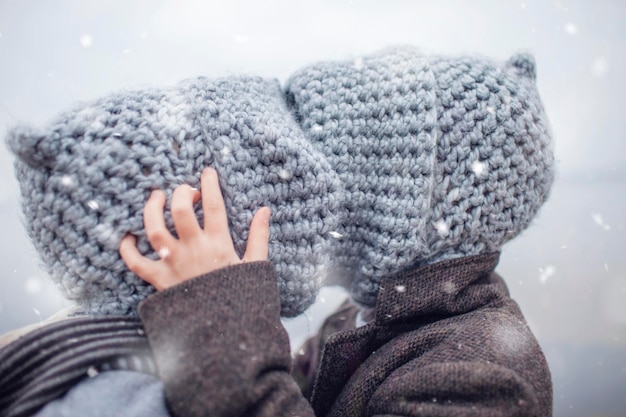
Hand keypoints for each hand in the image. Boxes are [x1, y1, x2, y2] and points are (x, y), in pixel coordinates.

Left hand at [119, 167, 269, 290]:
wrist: (224, 332)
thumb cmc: (242, 298)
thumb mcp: (256, 265)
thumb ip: (258, 236)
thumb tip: (264, 209)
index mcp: (218, 245)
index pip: (214, 205)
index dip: (210, 184)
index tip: (207, 172)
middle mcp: (193, 250)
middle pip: (180, 211)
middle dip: (180, 193)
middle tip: (185, 190)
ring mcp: (173, 264)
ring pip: (154, 229)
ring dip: (151, 209)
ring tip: (156, 197)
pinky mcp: (159, 281)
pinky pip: (136, 263)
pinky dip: (127, 249)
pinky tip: (129, 237)